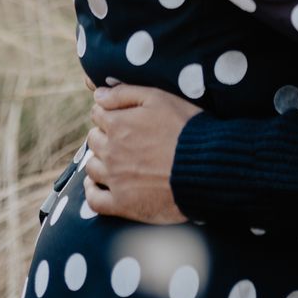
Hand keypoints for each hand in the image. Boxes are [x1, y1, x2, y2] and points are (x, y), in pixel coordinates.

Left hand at [83, 84, 200, 223]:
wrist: (205, 167)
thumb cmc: (184, 128)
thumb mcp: (158, 98)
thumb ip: (124, 93)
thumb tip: (97, 94)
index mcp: (118, 124)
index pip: (98, 114)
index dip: (109, 112)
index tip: (121, 116)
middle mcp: (111, 151)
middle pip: (94, 139)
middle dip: (104, 135)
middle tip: (123, 138)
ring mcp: (115, 179)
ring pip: (91, 167)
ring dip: (99, 160)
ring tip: (114, 159)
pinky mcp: (122, 204)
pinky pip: (94, 200)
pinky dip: (92, 192)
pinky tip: (97, 186)